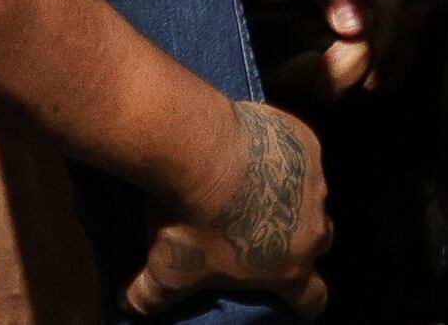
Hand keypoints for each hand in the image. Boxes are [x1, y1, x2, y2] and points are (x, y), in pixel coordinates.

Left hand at [136, 97, 328, 315]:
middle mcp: (312, 229)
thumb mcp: (165, 270)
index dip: (304, 302)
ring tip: (248, 180)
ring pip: (310, 194)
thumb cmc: (186, 219)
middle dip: (296, 239)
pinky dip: (281, 149)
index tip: (291, 294)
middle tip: (259, 226)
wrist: (194, 148)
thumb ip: (150, 296)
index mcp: (289, 269)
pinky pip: (299, 149)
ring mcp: (313, 182)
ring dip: (287, 191)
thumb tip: (130, 306)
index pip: (314, 299)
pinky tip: (249, 143)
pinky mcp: (304, 141)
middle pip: (317, 242)